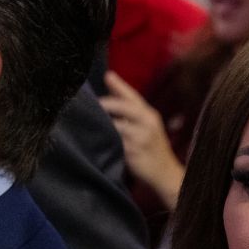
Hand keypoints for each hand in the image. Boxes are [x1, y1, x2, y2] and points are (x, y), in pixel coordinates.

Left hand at [98, 70, 185, 208]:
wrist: (165, 174)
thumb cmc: (151, 147)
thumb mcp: (147, 125)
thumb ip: (130, 109)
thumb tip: (110, 85)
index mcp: (149, 114)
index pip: (133, 96)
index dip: (119, 85)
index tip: (107, 75)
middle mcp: (147, 122)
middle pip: (123, 106)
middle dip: (104, 103)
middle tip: (86, 101)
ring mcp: (140, 138)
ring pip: (116, 124)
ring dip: (100, 121)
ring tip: (84, 117)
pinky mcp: (132, 152)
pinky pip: (114, 142)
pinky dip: (102, 138)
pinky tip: (92, 136)